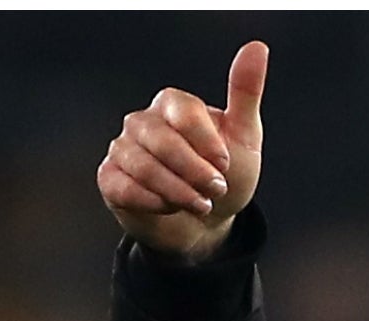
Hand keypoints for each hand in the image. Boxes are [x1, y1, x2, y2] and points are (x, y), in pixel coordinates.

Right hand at [97, 41, 267, 260]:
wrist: (208, 223)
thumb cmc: (224, 176)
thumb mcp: (244, 137)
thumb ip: (246, 93)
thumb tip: (257, 48)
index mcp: (173, 106)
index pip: (181, 109)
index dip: (205, 140)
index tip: (224, 164)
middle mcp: (143, 123)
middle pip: (161, 140)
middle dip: (194, 172)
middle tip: (216, 189)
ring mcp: (124, 150)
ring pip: (143, 166)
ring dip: (179, 192)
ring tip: (201, 204)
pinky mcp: (112, 179)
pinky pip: (126, 188)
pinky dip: (155, 203)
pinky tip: (172, 208)